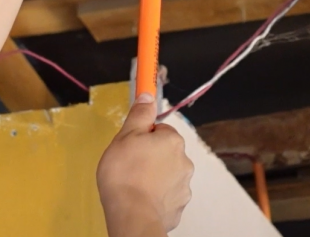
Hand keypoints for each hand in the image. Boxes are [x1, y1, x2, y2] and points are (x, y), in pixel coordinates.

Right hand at [97, 93, 193, 236]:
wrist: (132, 214)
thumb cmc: (125, 171)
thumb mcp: (126, 135)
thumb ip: (140, 115)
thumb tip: (148, 95)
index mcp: (173, 141)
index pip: (161, 130)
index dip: (144, 136)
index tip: (131, 145)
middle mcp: (185, 162)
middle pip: (166, 152)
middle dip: (150, 156)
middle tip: (128, 164)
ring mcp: (184, 187)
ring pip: (167, 174)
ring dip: (154, 176)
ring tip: (133, 184)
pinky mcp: (179, 207)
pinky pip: (167, 195)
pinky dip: (156, 196)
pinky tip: (140, 198)